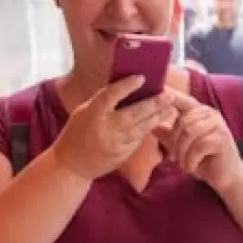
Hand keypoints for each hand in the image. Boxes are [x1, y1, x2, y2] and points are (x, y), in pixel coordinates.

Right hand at [52, 76, 177, 180]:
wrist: (72, 164)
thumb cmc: (76, 133)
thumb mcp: (83, 112)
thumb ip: (102, 101)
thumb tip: (123, 86)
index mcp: (92, 113)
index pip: (111, 95)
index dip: (127, 86)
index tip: (141, 77)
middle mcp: (106, 128)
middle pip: (134, 113)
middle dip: (153, 104)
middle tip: (168, 95)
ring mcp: (116, 143)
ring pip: (141, 128)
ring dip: (157, 117)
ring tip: (170, 108)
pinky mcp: (123, 154)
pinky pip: (138, 139)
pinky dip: (148, 129)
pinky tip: (158, 121)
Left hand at [156, 86, 242, 194]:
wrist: (227, 177)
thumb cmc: (204, 160)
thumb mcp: (182, 147)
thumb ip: (168, 135)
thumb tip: (151, 125)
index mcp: (200, 111)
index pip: (182, 100)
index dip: (169, 95)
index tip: (157, 91)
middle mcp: (210, 113)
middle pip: (182, 121)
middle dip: (174, 143)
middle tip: (173, 158)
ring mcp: (218, 125)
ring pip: (189, 133)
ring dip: (182, 152)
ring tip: (182, 164)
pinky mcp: (222, 138)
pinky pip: (199, 146)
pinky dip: (191, 160)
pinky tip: (191, 168)